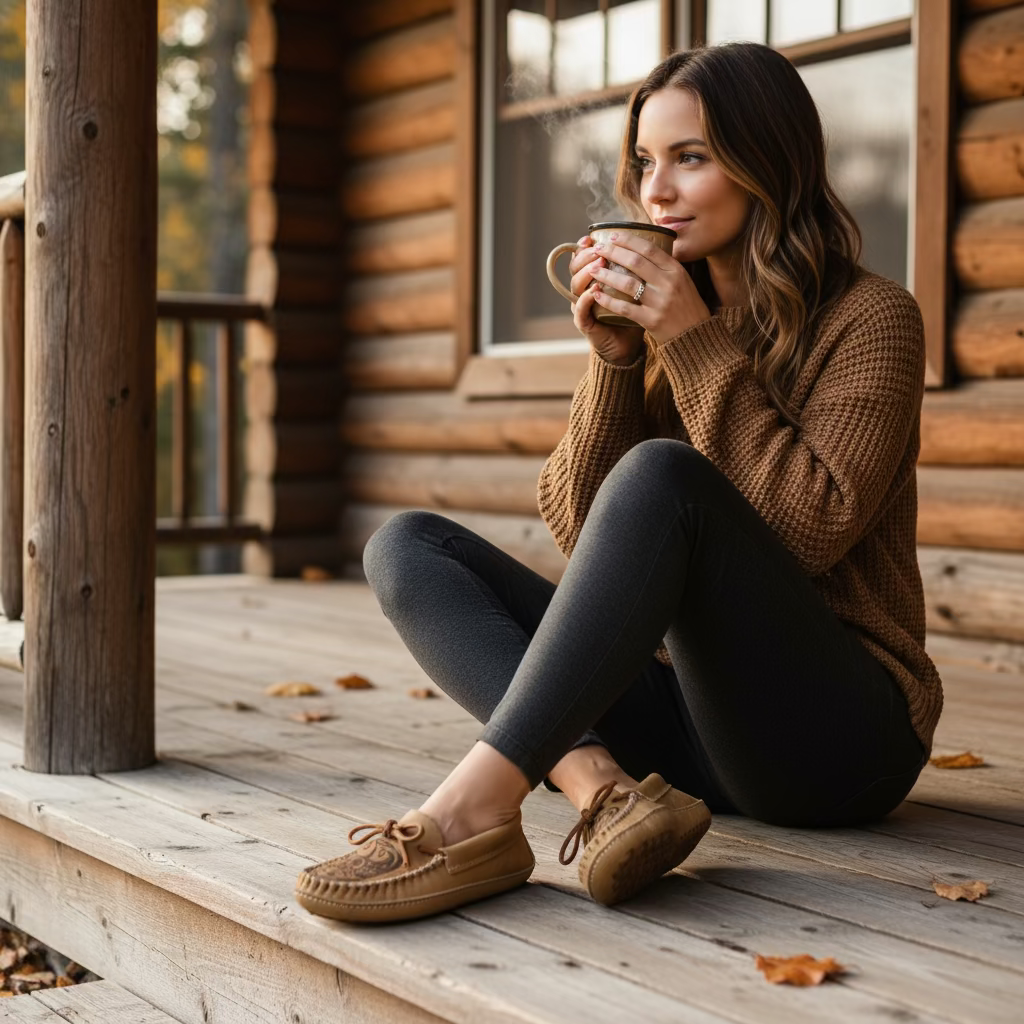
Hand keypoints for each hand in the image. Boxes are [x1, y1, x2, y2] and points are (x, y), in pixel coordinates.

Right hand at [567, 235, 644, 365]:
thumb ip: (639, 268)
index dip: (587, 245)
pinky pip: (580, 309)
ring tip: (599, 265)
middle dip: (588, 255)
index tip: (596, 235)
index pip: (584, 256)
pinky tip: (596, 291)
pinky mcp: (584, 322)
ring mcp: (582, 306)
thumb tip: (657, 239)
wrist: (628, 344)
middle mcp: (585, 289)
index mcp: (595, 278)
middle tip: (601, 247)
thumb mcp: (638, 287)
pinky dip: (586, 299)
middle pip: (576, 266)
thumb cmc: (636, 313)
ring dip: (587, 273)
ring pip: (576, 284)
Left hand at [587, 232, 711, 344]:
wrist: (695, 336)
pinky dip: (608, 300)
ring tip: (593, 270)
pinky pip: (624, 308)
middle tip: (598, 248)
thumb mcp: (682, 281)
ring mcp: (660, 302)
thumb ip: (664, 267)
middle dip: (613, 252)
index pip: (649, 249)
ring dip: (607, 275)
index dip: (628, 240)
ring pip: (627, 283)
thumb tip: (642, 248)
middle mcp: (668, 283)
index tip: (612, 236)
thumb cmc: (686, 306)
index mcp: (676, 270)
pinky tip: (596, 295)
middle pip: (635, 262)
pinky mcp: (651, 320)